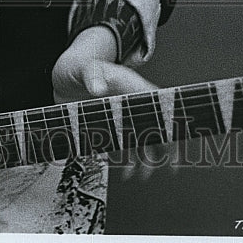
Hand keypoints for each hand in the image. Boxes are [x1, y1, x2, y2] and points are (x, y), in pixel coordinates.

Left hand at [53, 26, 161, 181]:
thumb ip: (93, 76)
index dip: (170, 124)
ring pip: (142, 140)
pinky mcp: (111, 127)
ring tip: (143, 174)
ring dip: (145, 159)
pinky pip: (125, 146)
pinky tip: (125, 171)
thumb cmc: (82, 68)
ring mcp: (123, 117)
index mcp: (134, 88)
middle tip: (170, 166)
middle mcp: (133, 104)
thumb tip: (98, 88)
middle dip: (164, 148)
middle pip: (156, 127)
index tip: (175, 140)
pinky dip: (127, 161)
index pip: (160, 108)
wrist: (67, 76)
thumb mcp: (87, 68)